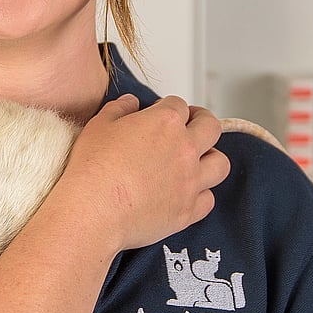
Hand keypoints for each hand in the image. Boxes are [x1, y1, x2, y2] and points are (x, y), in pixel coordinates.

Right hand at [60, 94, 229, 252]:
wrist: (94, 210)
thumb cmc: (93, 167)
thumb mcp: (99, 125)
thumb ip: (119, 108)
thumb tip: (130, 102)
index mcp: (165, 122)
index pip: (178, 104)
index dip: (168, 107)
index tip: (161, 113)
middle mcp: (184, 148)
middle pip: (210, 127)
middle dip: (202, 121)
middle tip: (191, 125)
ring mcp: (190, 181)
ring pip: (220, 163)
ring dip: (210, 157)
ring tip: (196, 159)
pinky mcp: (188, 211)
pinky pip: (208, 199)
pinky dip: (200, 193)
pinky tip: (186, 191)